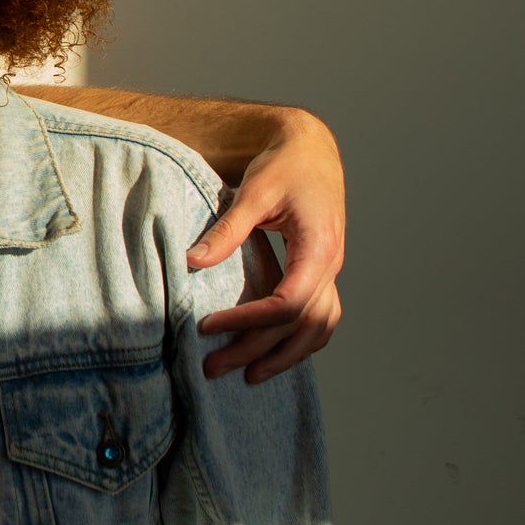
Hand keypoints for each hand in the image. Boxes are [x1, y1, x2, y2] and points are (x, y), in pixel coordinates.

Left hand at [186, 109, 344, 381]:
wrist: (311, 149)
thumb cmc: (285, 166)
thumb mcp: (254, 191)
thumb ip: (227, 230)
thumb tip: (193, 261)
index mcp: (319, 247)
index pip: (287, 302)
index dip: (248, 320)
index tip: (208, 326)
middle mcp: (331, 265)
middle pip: (300, 326)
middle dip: (258, 351)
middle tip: (214, 367)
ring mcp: (331, 271)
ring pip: (318, 329)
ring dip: (285, 356)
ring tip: (247, 375)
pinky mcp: (322, 272)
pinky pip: (321, 317)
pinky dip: (301, 341)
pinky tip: (274, 354)